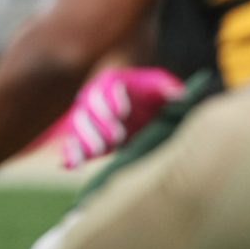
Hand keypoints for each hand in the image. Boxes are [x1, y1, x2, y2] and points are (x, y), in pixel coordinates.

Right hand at [53, 67, 182, 169]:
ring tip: (99, 152)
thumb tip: (179, 96)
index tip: (123, 112)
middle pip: (88, 109)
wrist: (146, 112)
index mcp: (110, 83)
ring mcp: (87, 122)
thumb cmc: (154, 95)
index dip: (111, 100)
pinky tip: (71, 166)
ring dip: (85, 141)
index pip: (106, 89)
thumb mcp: (161, 87)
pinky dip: (70, 155)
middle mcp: (93, 100)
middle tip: (117, 137)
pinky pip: (72, 147)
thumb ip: (167, 89)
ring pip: (77, 129)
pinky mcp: (85, 142)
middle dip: (100, 123)